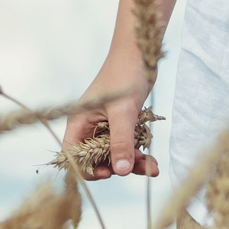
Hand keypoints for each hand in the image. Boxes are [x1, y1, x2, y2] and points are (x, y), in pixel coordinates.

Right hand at [62, 53, 158, 179]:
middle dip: (118, 167)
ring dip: (133, 163)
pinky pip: (128, 146)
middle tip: (138, 168)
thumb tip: (121, 172)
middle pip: (98, 158)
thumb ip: (121, 142)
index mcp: (80, 122)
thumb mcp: (123, 112)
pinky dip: (140, 154)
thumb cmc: (124, 76)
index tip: (108, 173)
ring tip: (153, 168)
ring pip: (116, 154)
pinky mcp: (122, 125)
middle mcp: (90, 127)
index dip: (87, 168)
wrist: (140, 54)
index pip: (74, 155)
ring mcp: (107, 127)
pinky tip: (154, 162)